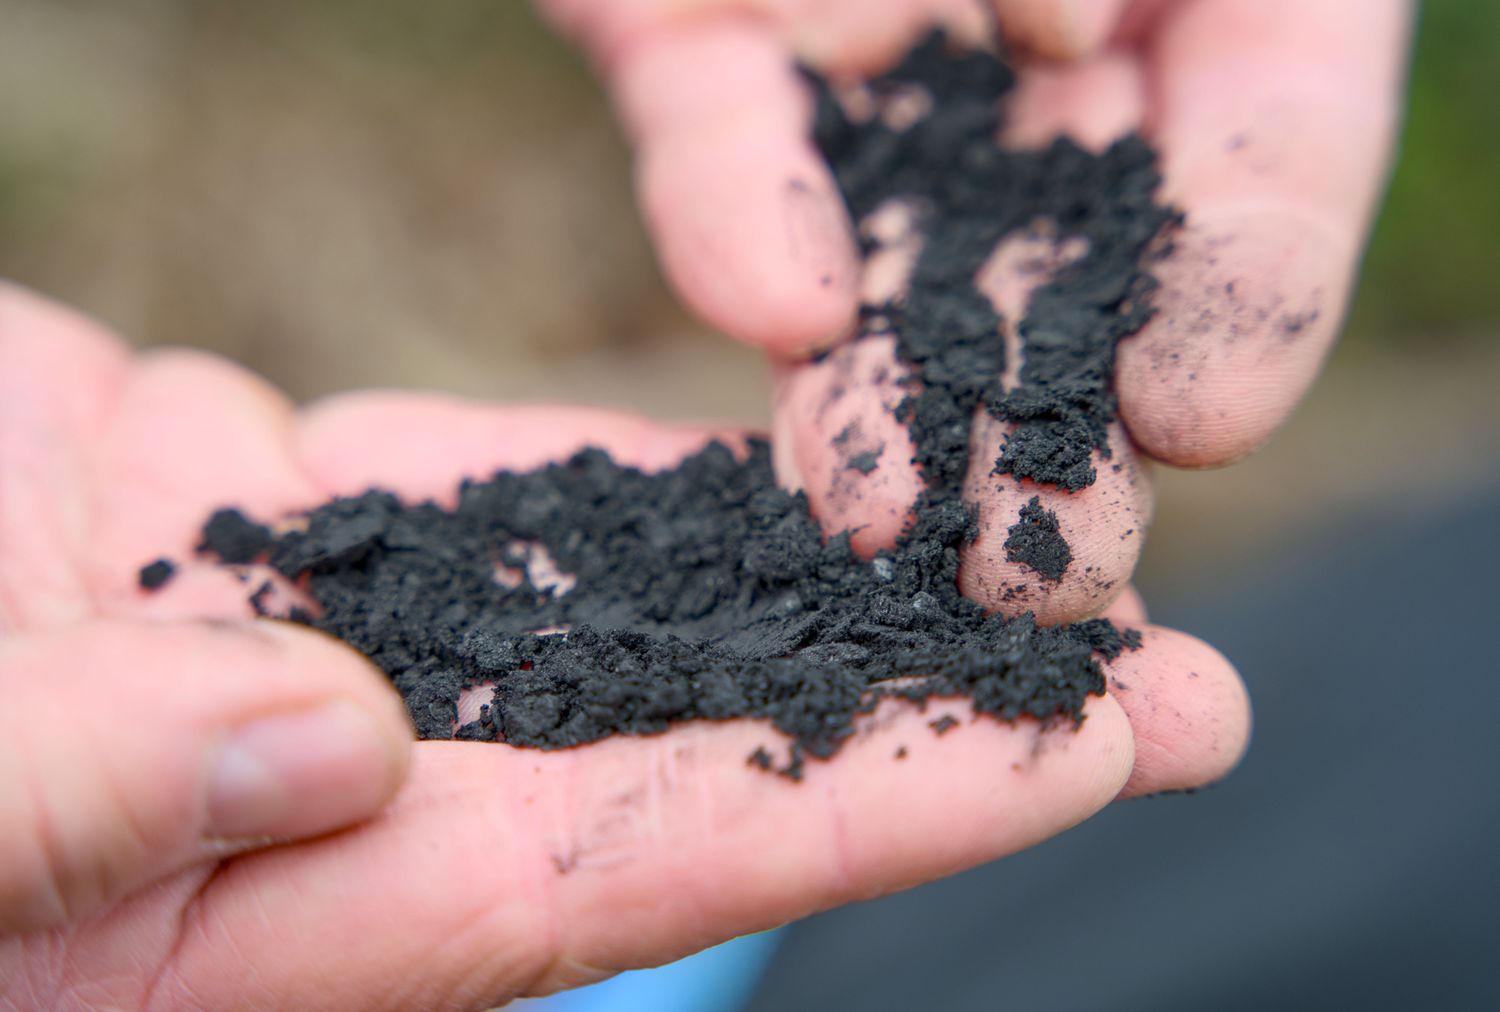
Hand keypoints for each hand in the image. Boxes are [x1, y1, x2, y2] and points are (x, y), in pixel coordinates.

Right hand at [0, 284, 1247, 1007]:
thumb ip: (61, 790)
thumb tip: (325, 743)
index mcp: (252, 936)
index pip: (630, 870)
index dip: (879, 813)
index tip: (1106, 748)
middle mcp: (320, 815)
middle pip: (681, 751)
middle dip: (925, 709)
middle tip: (1166, 655)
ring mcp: (305, 654)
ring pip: (617, 615)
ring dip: (815, 582)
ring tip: (1019, 538)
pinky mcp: (259, 514)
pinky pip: (497, 500)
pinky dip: (644, 480)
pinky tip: (794, 452)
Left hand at [543, 0, 1411, 621]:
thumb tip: (1055, 19)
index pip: (1279, 127)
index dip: (1253, 273)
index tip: (1201, 418)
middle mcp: (1054, 20)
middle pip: (1080, 230)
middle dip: (1057, 402)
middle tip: (1038, 569)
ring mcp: (875, 40)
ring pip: (898, 226)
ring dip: (890, 374)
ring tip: (879, 516)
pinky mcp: (705, 34)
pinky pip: (722, 128)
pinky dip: (740, 205)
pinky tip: (773, 299)